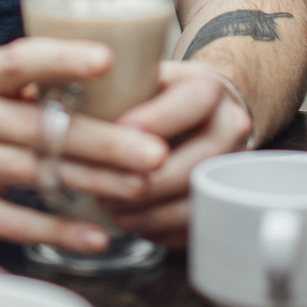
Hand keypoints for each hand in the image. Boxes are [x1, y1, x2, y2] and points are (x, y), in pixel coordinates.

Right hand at [0, 39, 171, 253]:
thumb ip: (34, 83)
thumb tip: (116, 79)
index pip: (19, 60)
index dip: (62, 58)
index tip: (109, 59)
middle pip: (39, 127)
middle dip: (104, 140)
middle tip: (155, 149)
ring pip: (33, 174)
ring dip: (92, 184)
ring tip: (141, 187)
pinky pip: (12, 223)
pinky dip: (56, 232)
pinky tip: (96, 236)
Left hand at [101, 61, 255, 244]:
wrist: (210, 110)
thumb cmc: (165, 94)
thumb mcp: (149, 76)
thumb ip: (121, 87)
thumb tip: (73, 107)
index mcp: (208, 89)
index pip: (187, 105)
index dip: (151, 122)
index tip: (114, 135)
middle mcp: (231, 126)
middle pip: (193, 164)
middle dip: (143, 182)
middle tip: (103, 189)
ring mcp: (234, 166)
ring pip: (196, 199)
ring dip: (150, 213)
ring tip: (114, 211)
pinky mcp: (230, 197)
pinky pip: (199, 223)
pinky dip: (163, 229)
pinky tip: (136, 223)